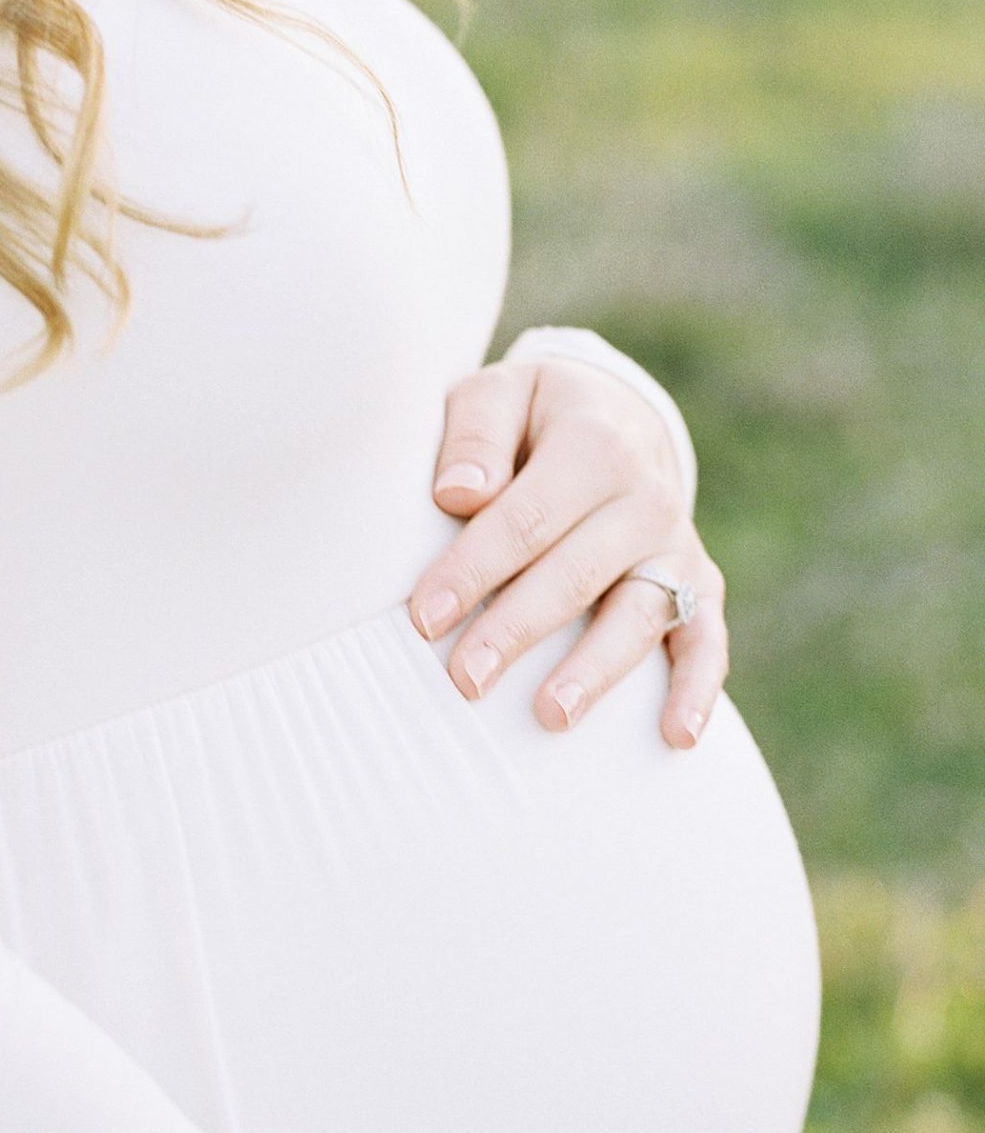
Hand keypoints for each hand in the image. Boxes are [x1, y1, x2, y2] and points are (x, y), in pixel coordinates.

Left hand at [408, 354, 728, 751]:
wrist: (612, 414)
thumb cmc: (532, 416)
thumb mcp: (498, 395)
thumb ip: (475, 434)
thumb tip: (458, 493)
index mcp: (595, 444)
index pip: (528, 517)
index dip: (475, 568)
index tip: (425, 617)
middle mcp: (646, 496)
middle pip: (577, 573)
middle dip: (518, 629)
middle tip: (465, 679)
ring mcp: (676, 545)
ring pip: (640, 614)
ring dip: (597, 669)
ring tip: (552, 716)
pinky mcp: (697, 582)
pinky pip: (706, 638)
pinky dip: (698, 688)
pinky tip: (676, 737)